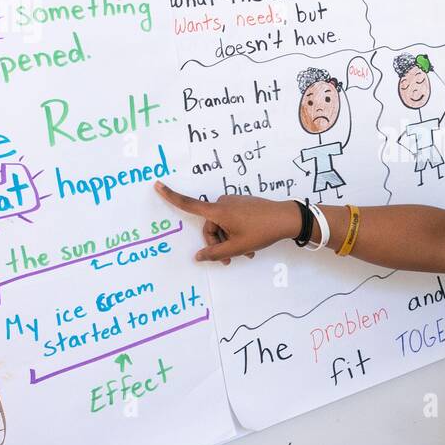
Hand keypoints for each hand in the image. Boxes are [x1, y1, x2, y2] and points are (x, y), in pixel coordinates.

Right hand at [153, 182, 298, 264]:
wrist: (287, 219)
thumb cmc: (261, 232)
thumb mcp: (237, 247)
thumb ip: (215, 253)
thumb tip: (198, 256)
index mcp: (218, 210)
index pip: (189, 204)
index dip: (171, 196)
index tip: (157, 185)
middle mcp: (223, 202)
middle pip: (210, 226)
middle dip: (218, 243)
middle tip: (231, 259)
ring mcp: (235, 202)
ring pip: (223, 225)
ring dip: (229, 240)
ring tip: (245, 254)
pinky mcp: (244, 204)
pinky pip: (233, 220)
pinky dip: (237, 233)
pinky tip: (250, 245)